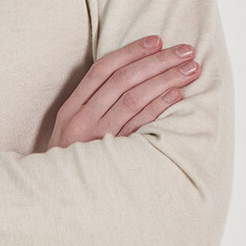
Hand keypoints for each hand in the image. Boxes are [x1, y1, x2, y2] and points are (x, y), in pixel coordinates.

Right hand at [42, 38, 201, 153]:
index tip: (156, 40)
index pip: (102, 69)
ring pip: (133, 99)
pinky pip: (138, 126)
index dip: (131, 52)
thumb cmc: (70, 166)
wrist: (55, 204)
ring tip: (190, 70)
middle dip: (157, 61)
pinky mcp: (112, 157)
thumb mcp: (70, 133)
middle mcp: (81, 120)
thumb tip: (129, 81)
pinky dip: (158, 107)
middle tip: (185, 50)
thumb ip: (91, 108)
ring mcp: (96, 138)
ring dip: (165, 80)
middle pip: (123, 80)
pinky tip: (176, 95)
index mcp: (70, 109)